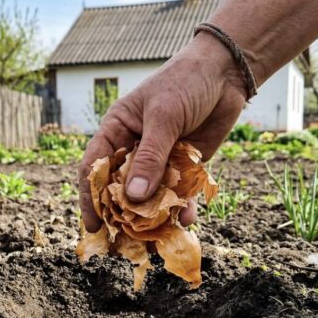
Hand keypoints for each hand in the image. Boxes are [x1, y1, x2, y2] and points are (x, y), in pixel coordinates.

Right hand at [78, 32, 247, 231]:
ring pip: (150, 197)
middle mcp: (135, 148)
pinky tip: (185, 221)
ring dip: (152, 218)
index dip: (91, 198)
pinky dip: (181, 209)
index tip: (94, 225)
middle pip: (121, 189)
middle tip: (122, 244)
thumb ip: (150, 158)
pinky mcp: (184, 167)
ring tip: (154, 241)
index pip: (94, 168)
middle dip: (121, 216)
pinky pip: (179, 194)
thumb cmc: (185, 83)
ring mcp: (160, 160)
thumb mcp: (164, 117)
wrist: (226, 73)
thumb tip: (133, 198)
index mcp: (117, 131)